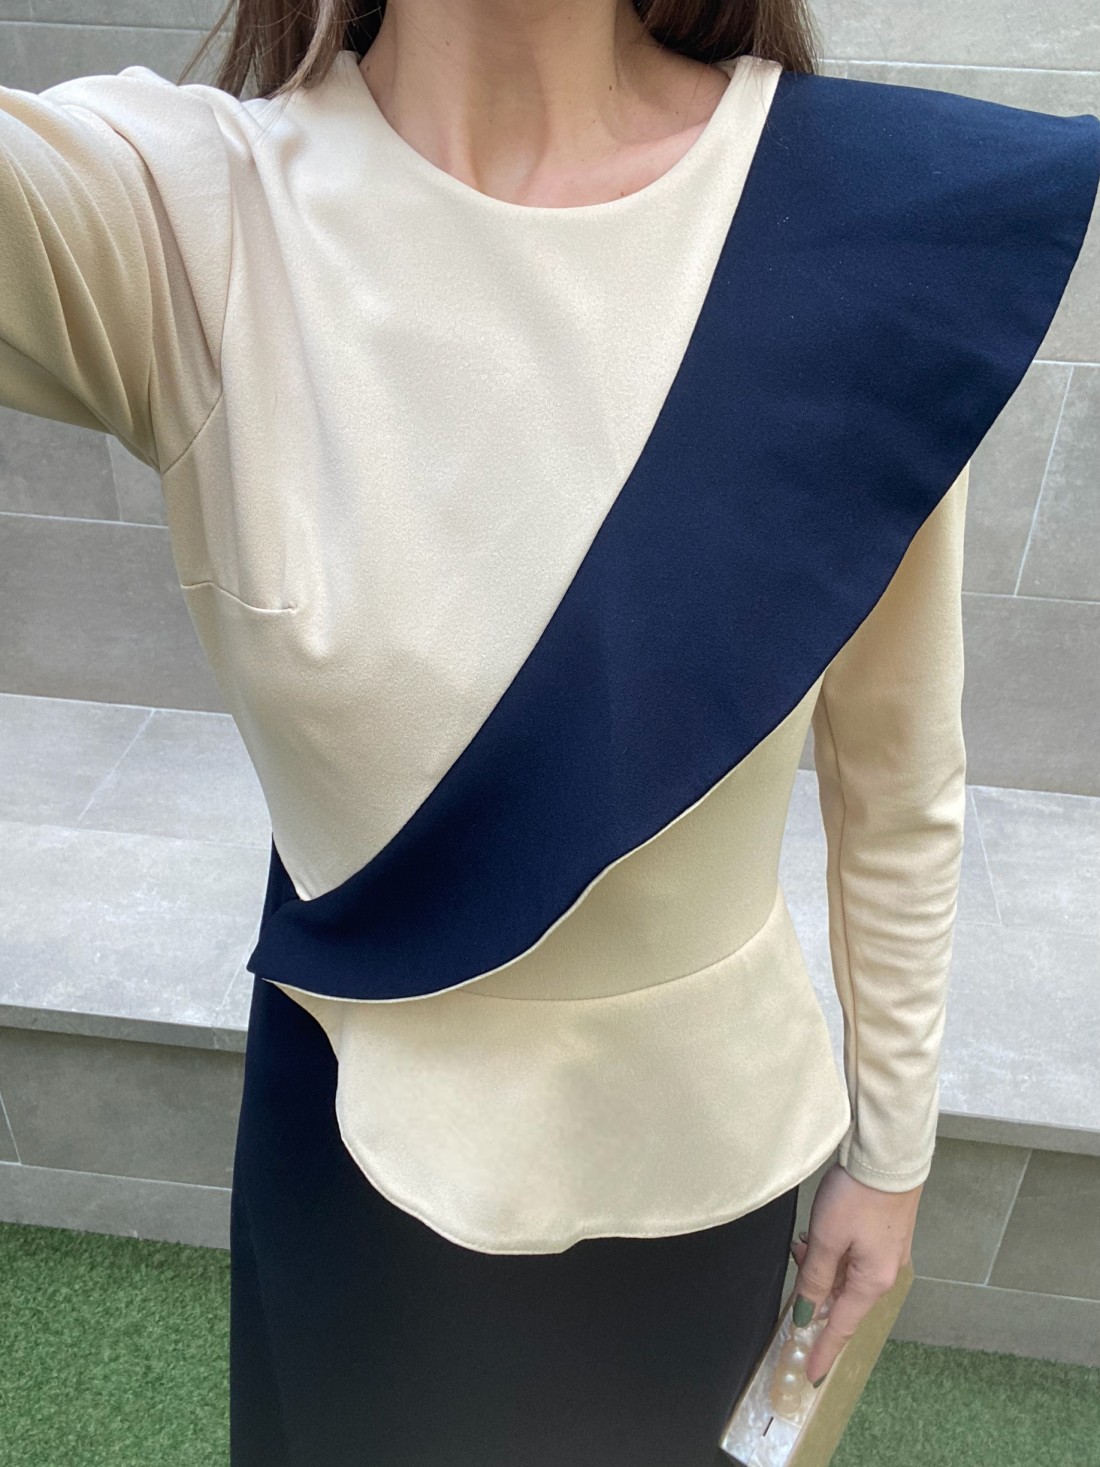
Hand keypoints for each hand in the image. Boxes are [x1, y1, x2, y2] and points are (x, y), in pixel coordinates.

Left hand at [787, 1162, 921, 1385]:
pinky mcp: (885, 1233)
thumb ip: (815, 1278)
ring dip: (822, 1268)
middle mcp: (885, 1273)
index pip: (842, 1326)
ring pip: (846, 1275)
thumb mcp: (827, 1239)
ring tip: (803, 1244)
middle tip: (797, 1269)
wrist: (888, 1156)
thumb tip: (807, 1314)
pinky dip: (834, 1253)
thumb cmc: (857, 1197)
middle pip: (843, 1298)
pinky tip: (818, 1235)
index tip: (811, 1374)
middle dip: (816, 1292)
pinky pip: (854, 1257)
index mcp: (873, 1282)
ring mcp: (888, 1253)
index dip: (824, 1350)